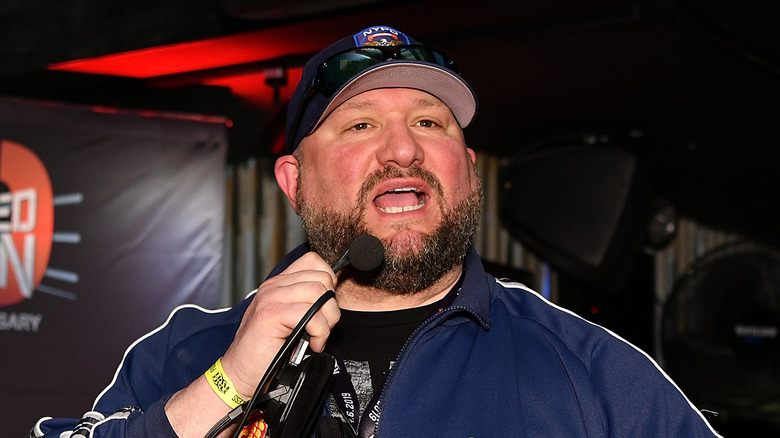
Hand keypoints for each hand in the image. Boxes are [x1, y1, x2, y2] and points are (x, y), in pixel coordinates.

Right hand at [220, 252, 339, 398]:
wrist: (240, 373)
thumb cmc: (266, 352)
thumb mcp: (290, 321)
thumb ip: (305, 304)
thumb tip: (333, 298)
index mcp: (278, 285)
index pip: (313, 262)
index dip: (329, 282)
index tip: (326, 307)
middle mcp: (273, 287)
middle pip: (321, 278)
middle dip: (331, 306)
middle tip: (323, 328)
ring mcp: (270, 298)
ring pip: (319, 293)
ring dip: (327, 320)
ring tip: (317, 336)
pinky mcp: (270, 315)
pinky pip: (311, 314)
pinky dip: (320, 333)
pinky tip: (313, 344)